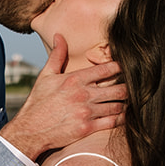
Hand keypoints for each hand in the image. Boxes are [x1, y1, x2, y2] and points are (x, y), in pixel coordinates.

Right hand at [0, 35, 125, 161]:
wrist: (30, 129)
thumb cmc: (38, 102)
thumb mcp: (46, 75)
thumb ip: (57, 55)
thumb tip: (59, 36)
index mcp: (75, 79)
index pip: (106, 69)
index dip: (120, 67)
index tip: (126, 68)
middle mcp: (83, 94)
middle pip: (118, 88)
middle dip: (128, 88)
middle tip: (133, 87)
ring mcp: (87, 112)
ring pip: (117, 106)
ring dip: (126, 104)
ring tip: (130, 102)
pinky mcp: (87, 128)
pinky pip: (112, 122)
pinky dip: (121, 119)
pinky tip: (123, 116)